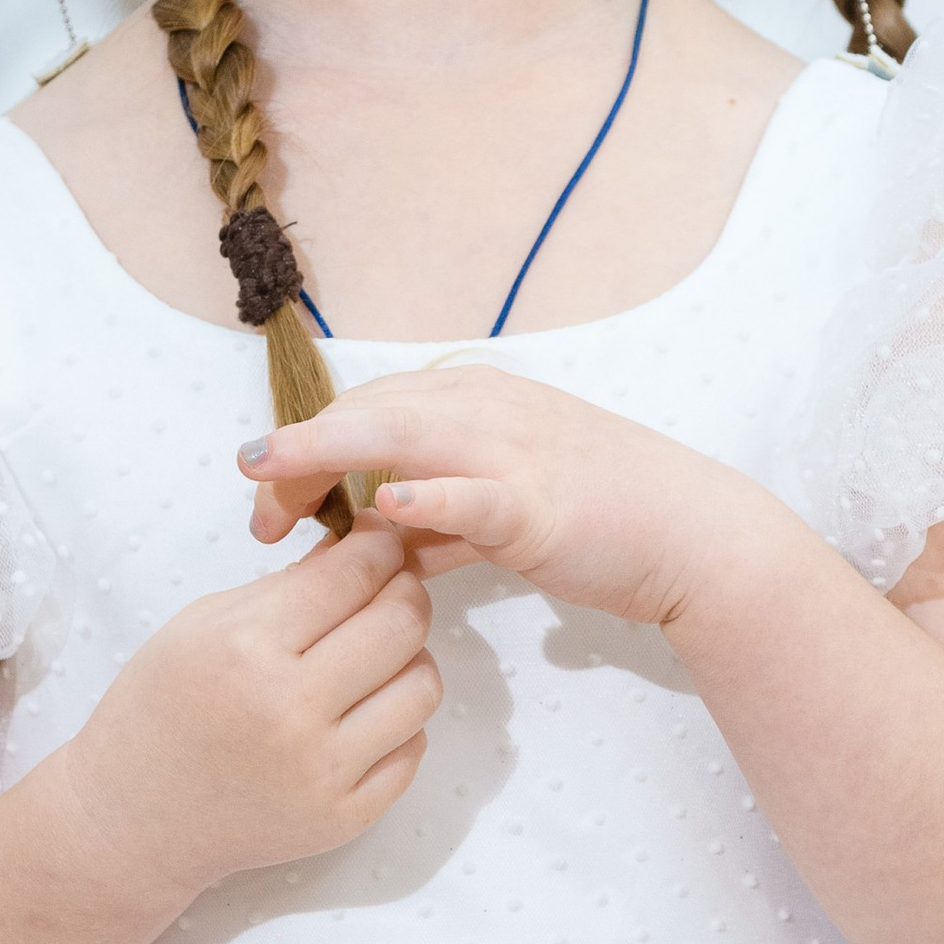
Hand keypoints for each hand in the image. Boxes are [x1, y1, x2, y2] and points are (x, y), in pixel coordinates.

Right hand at [56, 513, 439, 908]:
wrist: (135, 816)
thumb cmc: (160, 709)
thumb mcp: (202, 623)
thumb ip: (288, 585)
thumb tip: (362, 549)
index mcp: (246, 649)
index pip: (353, 574)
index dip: (378, 545)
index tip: (378, 541)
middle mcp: (290, 711)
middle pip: (402, 624)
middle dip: (404, 591)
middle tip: (387, 589)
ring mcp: (323, 772)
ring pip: (423, 686)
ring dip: (409, 658)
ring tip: (373, 656)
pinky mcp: (344, 818)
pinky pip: (413, 748)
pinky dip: (397, 721)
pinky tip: (360, 712)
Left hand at [240, 364, 754, 630]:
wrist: (690, 537)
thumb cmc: (602, 524)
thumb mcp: (502, 512)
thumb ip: (438, 523)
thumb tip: (377, 540)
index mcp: (474, 403)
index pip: (368, 410)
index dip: (307, 448)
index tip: (266, 499)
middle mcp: (486, 409)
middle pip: (368, 415)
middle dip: (299, 457)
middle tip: (253, 513)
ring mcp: (514, 449)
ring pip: (403, 436)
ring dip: (329, 453)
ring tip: (271, 477)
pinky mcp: (539, 502)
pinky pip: (473, 492)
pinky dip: (428, 495)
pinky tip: (385, 503)